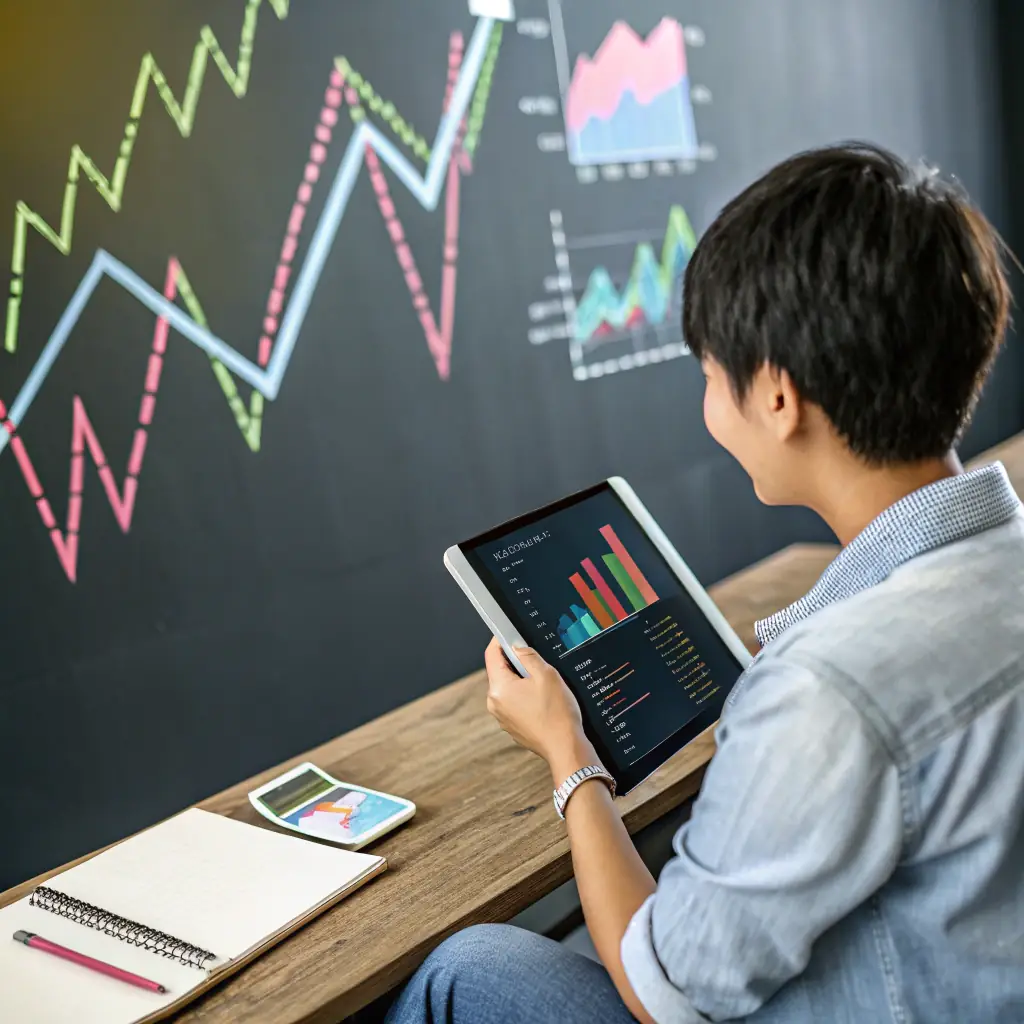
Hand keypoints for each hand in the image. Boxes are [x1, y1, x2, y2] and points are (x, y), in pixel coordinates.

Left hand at [484, 637, 594, 773]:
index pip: (491, 655)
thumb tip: (517, 645)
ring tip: (543, 681)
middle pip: (499, 672)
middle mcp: (495, 704)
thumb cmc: (557, 713)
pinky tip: (542, 699)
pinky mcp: (513, 726)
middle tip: (535, 658)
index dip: (499, 640)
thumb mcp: (546, 675)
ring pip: (508, 688)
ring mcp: (503, 717)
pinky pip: (514, 703)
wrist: (566, 748)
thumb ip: (528, 656)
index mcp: (499, 689)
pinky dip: (525, 696)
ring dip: (521, 680)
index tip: (508, 632)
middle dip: (515, 662)